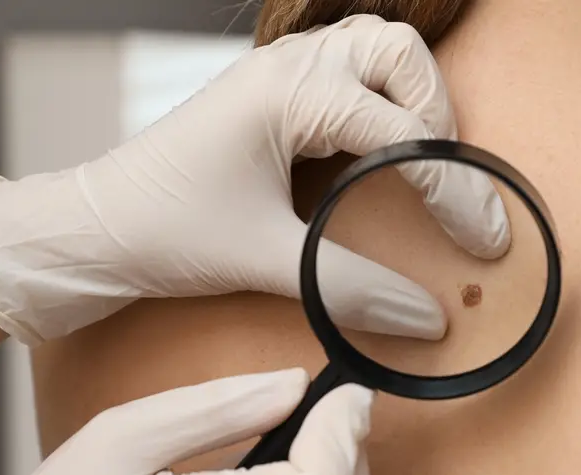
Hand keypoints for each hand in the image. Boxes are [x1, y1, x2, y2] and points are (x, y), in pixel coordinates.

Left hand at [0, 14, 509, 344]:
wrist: (97, 228)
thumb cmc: (164, 231)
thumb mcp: (265, 260)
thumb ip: (351, 288)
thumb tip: (429, 316)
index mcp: (288, 94)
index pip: (403, 131)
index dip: (454, 189)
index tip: (483, 240)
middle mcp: (290, 68)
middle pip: (399, 54)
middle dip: (439, 115)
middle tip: (447, 182)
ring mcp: (282, 75)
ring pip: (378, 51)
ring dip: (416, 99)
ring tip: (427, 161)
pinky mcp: (277, 95)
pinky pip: (352, 75)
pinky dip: (386, 104)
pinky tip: (386, 152)